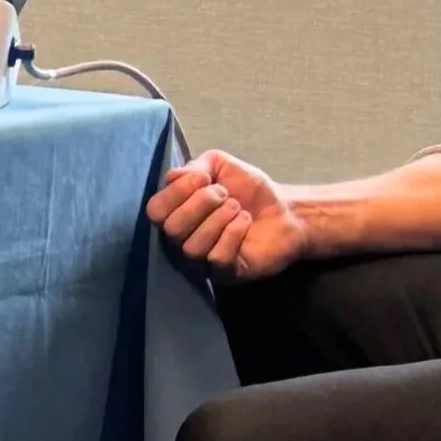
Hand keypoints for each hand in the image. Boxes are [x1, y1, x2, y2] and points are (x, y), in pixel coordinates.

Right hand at [144, 150, 306, 282]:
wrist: (285, 210)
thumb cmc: (249, 189)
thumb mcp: (220, 165)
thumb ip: (194, 166)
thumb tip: (174, 178)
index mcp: (178, 212)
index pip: (155, 210)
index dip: (177, 191)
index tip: (205, 177)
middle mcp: (184, 239)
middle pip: (172, 229)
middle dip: (201, 203)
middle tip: (225, 195)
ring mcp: (203, 261)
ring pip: (192, 247)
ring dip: (220, 218)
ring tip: (238, 209)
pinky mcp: (225, 275)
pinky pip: (216, 259)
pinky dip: (233, 233)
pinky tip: (245, 223)